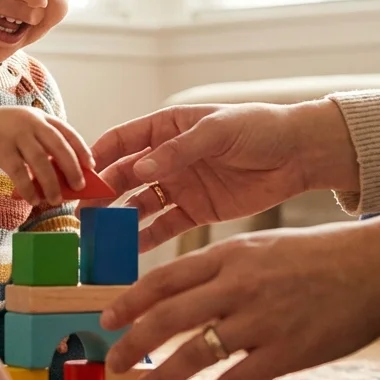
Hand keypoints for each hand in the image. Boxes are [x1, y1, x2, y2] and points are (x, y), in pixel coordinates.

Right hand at [0, 105, 92, 205]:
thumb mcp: (22, 131)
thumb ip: (40, 146)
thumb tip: (63, 176)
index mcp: (39, 117)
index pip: (66, 131)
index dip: (81, 149)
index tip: (90, 166)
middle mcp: (30, 122)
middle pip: (58, 146)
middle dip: (71, 168)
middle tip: (79, 186)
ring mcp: (14, 134)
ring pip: (40, 161)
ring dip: (51, 183)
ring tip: (56, 199)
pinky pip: (19, 173)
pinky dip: (28, 189)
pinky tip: (33, 200)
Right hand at [88, 100, 357, 252]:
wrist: (300, 155)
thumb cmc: (260, 128)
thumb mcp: (218, 131)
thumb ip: (179, 150)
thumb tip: (140, 168)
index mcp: (166, 127)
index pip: (121, 141)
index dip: (98, 157)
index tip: (79, 177)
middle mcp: (166, 157)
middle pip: (124, 177)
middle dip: (102, 196)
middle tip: (82, 217)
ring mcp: (179, 186)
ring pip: (139, 205)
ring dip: (119, 220)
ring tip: (99, 239)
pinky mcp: (196, 211)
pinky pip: (164, 227)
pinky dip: (146, 239)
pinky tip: (129, 251)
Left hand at [99, 204, 379, 379]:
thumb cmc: (321, 255)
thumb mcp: (262, 245)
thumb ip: (223, 266)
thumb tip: (181, 291)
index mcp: (230, 254)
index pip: (164, 279)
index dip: (129, 301)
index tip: (107, 317)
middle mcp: (239, 285)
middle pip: (168, 317)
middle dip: (132, 343)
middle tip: (112, 362)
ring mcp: (263, 319)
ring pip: (196, 353)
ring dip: (162, 376)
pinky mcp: (289, 351)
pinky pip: (237, 379)